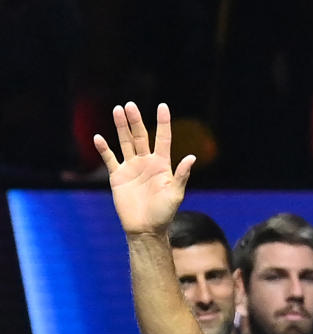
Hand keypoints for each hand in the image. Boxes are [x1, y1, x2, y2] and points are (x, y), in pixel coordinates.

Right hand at [94, 102, 195, 235]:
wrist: (146, 228)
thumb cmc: (164, 213)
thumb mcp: (176, 194)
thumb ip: (182, 175)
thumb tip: (191, 157)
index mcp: (162, 164)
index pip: (163, 138)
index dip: (163, 122)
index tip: (163, 106)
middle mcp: (146, 162)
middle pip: (140, 136)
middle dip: (135, 120)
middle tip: (130, 105)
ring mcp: (131, 168)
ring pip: (125, 143)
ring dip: (121, 127)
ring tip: (118, 110)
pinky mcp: (118, 176)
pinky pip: (110, 159)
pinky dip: (104, 149)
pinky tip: (99, 138)